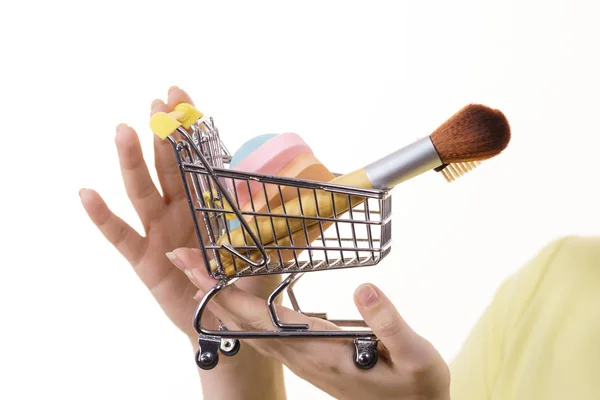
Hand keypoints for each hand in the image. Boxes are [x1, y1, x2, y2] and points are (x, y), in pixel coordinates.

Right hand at [79, 87, 284, 399]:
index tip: (178, 95)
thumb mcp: (269, 250)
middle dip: (162, 135)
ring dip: (133, 161)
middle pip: (167, 167)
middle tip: (157, 104)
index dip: (186, 128)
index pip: (195, 159)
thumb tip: (316, 201)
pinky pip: (120, 234)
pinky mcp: (143, 258)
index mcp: (206, 205)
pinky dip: (103, 216)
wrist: (226, 321)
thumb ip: (285, 226)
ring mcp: (159, 232)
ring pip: (143, 190)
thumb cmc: (244, 284)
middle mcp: (180, 211)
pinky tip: (87, 192)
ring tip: (125, 130)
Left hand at [169, 247, 450, 399]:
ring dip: (222, 301)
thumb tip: (364, 288)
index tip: (197, 268)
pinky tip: (238, 304)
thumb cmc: (416, 388)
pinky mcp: (308, 359)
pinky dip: (243, 314)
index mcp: (320, 352)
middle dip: (210, 290)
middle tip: (181, 259)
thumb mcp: (416, 355)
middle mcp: (301, 356)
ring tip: (201, 275)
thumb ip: (389, 323)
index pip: (260, 317)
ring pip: (249, 329)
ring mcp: (302, 360)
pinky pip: (264, 335)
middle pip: (243, 321)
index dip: (227, 291)